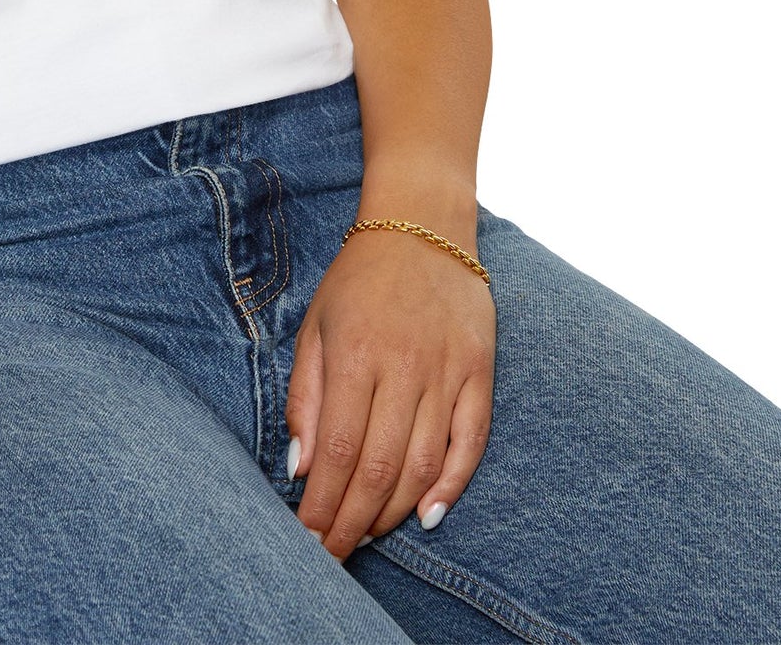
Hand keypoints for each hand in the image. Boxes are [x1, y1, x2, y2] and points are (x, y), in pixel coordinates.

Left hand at [285, 224, 496, 558]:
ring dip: (394, 511)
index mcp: (355, 355)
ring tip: (368, 535)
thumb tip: (300, 467)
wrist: (422, 226)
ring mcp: (447, 371)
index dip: (323, 504)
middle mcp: (404, 367)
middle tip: (334, 554)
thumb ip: (305, 396)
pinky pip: (471, 442)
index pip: (338, 450)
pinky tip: (428, 515)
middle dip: (353, 521)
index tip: (308, 538)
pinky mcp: (480, 372)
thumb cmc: (358, 280)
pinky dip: (451, 485)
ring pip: (423, 464)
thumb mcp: (315, 326)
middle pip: (379, 467)